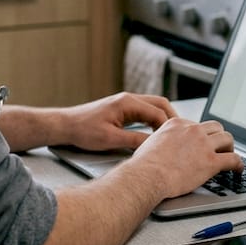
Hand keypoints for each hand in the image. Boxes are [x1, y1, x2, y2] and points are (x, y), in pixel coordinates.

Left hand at [59, 92, 175, 151]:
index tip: (174, 141)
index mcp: (128, 103)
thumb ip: (135, 141)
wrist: (65, 125)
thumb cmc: (83, 130)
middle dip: (172, 119)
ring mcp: (125, 103)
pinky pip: (144, 111)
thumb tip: (154, 145)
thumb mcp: (111, 139)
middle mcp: (128, 99)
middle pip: (160, 104)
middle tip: (180, 135)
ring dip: (163, 119)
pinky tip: (155, 133)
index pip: (158, 113)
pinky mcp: (122, 109)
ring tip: (170, 135)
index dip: (168, 128)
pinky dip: (153, 120)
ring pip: (153, 107)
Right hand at [129, 118, 242, 198]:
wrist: (147, 176)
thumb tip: (161, 147)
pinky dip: (239, 165)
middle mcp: (192, 130)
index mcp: (177, 124)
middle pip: (215, 127)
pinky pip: (233, 159)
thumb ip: (161, 141)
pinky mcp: (211, 161)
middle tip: (221, 146)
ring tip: (231, 156)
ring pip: (227, 139)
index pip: (197, 125)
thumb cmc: (143, 165)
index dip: (202, 135)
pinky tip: (238, 170)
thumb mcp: (149, 143)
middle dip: (219, 137)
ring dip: (230, 147)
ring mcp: (203, 145)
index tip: (204, 143)